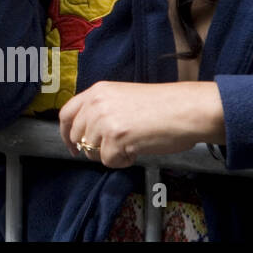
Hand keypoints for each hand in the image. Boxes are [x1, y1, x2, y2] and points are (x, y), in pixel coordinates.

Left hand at [59, 80, 225, 168]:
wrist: (187, 109)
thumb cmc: (164, 106)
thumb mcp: (123, 97)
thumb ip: (103, 109)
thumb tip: (90, 132)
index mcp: (97, 91)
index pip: (66, 114)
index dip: (66, 133)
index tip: (71, 145)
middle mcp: (96, 103)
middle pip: (77, 135)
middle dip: (92, 148)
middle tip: (112, 150)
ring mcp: (104, 120)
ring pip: (92, 150)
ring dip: (111, 154)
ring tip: (132, 144)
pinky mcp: (115, 137)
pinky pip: (108, 161)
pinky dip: (123, 161)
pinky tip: (137, 150)